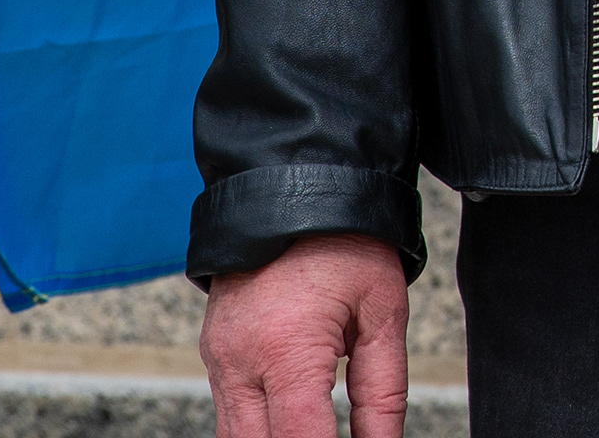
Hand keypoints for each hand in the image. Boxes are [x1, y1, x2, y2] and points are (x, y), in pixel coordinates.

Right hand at [202, 230, 407, 437]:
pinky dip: (258, 427)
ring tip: (316, 430)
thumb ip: (384, 391)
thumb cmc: (345, 240)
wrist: (296, 186)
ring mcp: (219, 358)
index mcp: (286, 349)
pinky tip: (291, 425)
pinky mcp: (213, 351)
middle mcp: (241, 361)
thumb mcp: (384, 312)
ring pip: (235, 437)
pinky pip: (229, 411)